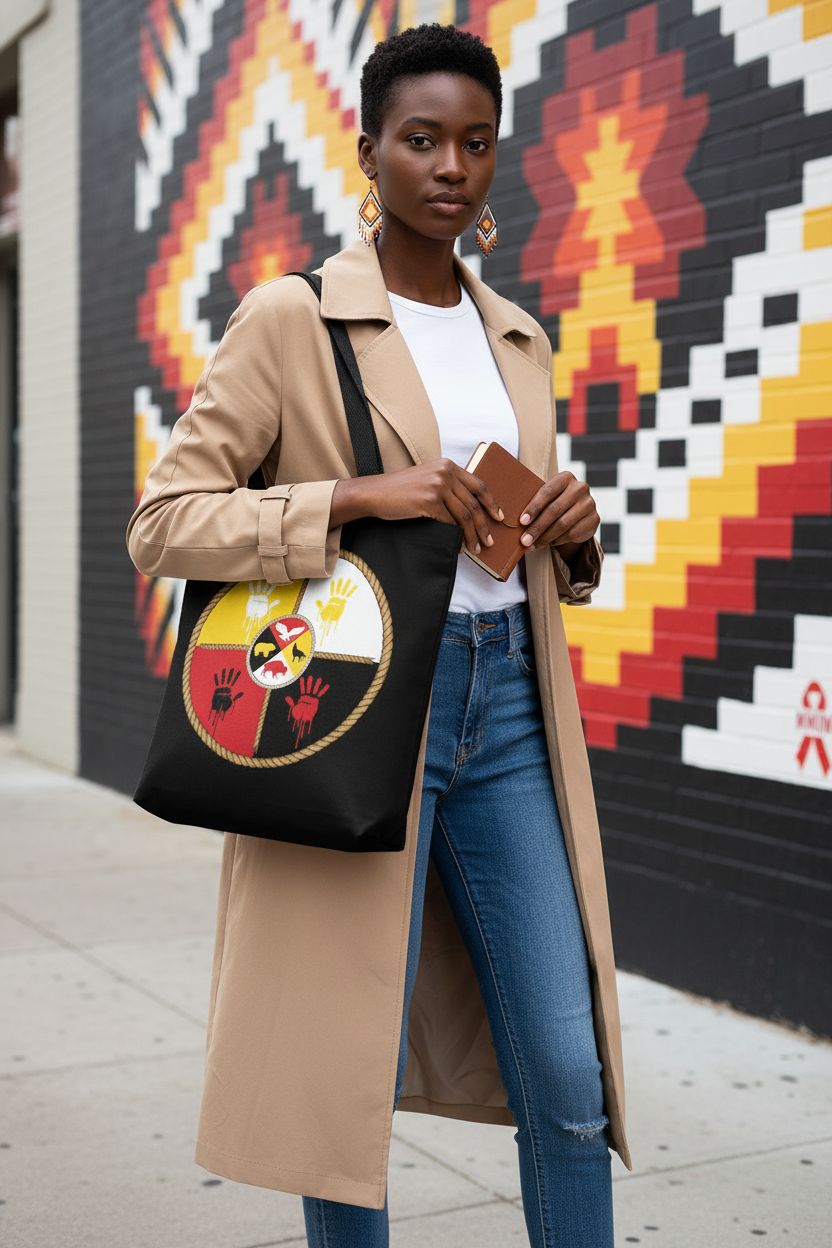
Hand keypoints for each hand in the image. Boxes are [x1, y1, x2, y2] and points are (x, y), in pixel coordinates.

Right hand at [336, 460, 504, 558]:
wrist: (375, 493)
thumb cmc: (400, 490)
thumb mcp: (427, 478)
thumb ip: (447, 484)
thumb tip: (469, 506)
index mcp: (447, 465)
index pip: (478, 484)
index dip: (491, 502)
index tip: (499, 516)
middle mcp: (445, 473)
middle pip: (473, 503)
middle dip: (484, 525)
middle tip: (489, 540)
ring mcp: (437, 486)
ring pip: (464, 515)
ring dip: (472, 535)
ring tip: (476, 548)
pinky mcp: (428, 501)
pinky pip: (449, 523)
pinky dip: (455, 537)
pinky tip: (457, 546)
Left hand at [518, 471, 598, 553]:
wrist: (579, 514)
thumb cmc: (555, 503)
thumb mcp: (547, 498)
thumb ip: (536, 504)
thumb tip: (518, 522)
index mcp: (566, 477)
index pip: (547, 491)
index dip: (534, 507)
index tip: (522, 521)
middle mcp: (580, 488)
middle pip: (554, 510)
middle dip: (537, 527)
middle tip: (524, 540)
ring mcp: (589, 503)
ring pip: (563, 524)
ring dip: (545, 537)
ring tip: (532, 546)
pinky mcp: (594, 519)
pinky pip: (572, 533)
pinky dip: (557, 541)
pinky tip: (547, 544)